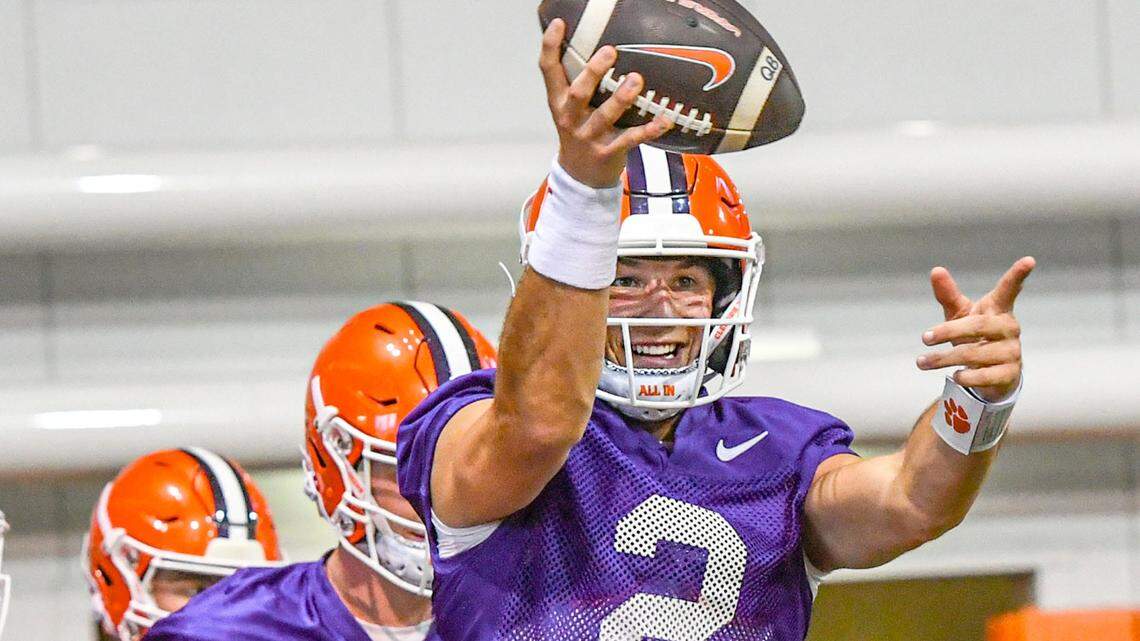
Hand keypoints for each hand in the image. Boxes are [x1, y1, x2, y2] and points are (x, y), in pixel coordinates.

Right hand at [538, 19, 673, 187]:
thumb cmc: (580, 132)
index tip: (560, 24)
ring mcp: (590, 136)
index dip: (551, 47)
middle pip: (578, 92)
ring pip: (605, 116)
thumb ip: (577, 81)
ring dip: (621, 98)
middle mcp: (571, 118)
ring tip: (636, 80)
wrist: (580, 176)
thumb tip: (595, 44)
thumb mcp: (569, 108)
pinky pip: (632, 139)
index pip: (548, 71)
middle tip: (610, 51)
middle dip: (593, 72)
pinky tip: (665, 119)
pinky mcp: (610, 151)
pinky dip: (650, 129)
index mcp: (559, 102)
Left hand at [916, 257, 1035, 401]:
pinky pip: (985, 376)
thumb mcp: (960, 315)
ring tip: (921, 362)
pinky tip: (954, 376)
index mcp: (998, 309)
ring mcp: (1012, 351)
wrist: (990, 374)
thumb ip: (948, 295)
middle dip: (948, 332)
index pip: (1009, 290)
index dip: (1018, 275)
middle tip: (924, 338)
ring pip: (975, 353)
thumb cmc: (973, 336)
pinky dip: (965, 376)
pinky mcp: (1010, 373)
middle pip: (978, 325)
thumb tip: (936, 270)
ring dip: (944, 359)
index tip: (1029, 260)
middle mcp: (1009, 328)